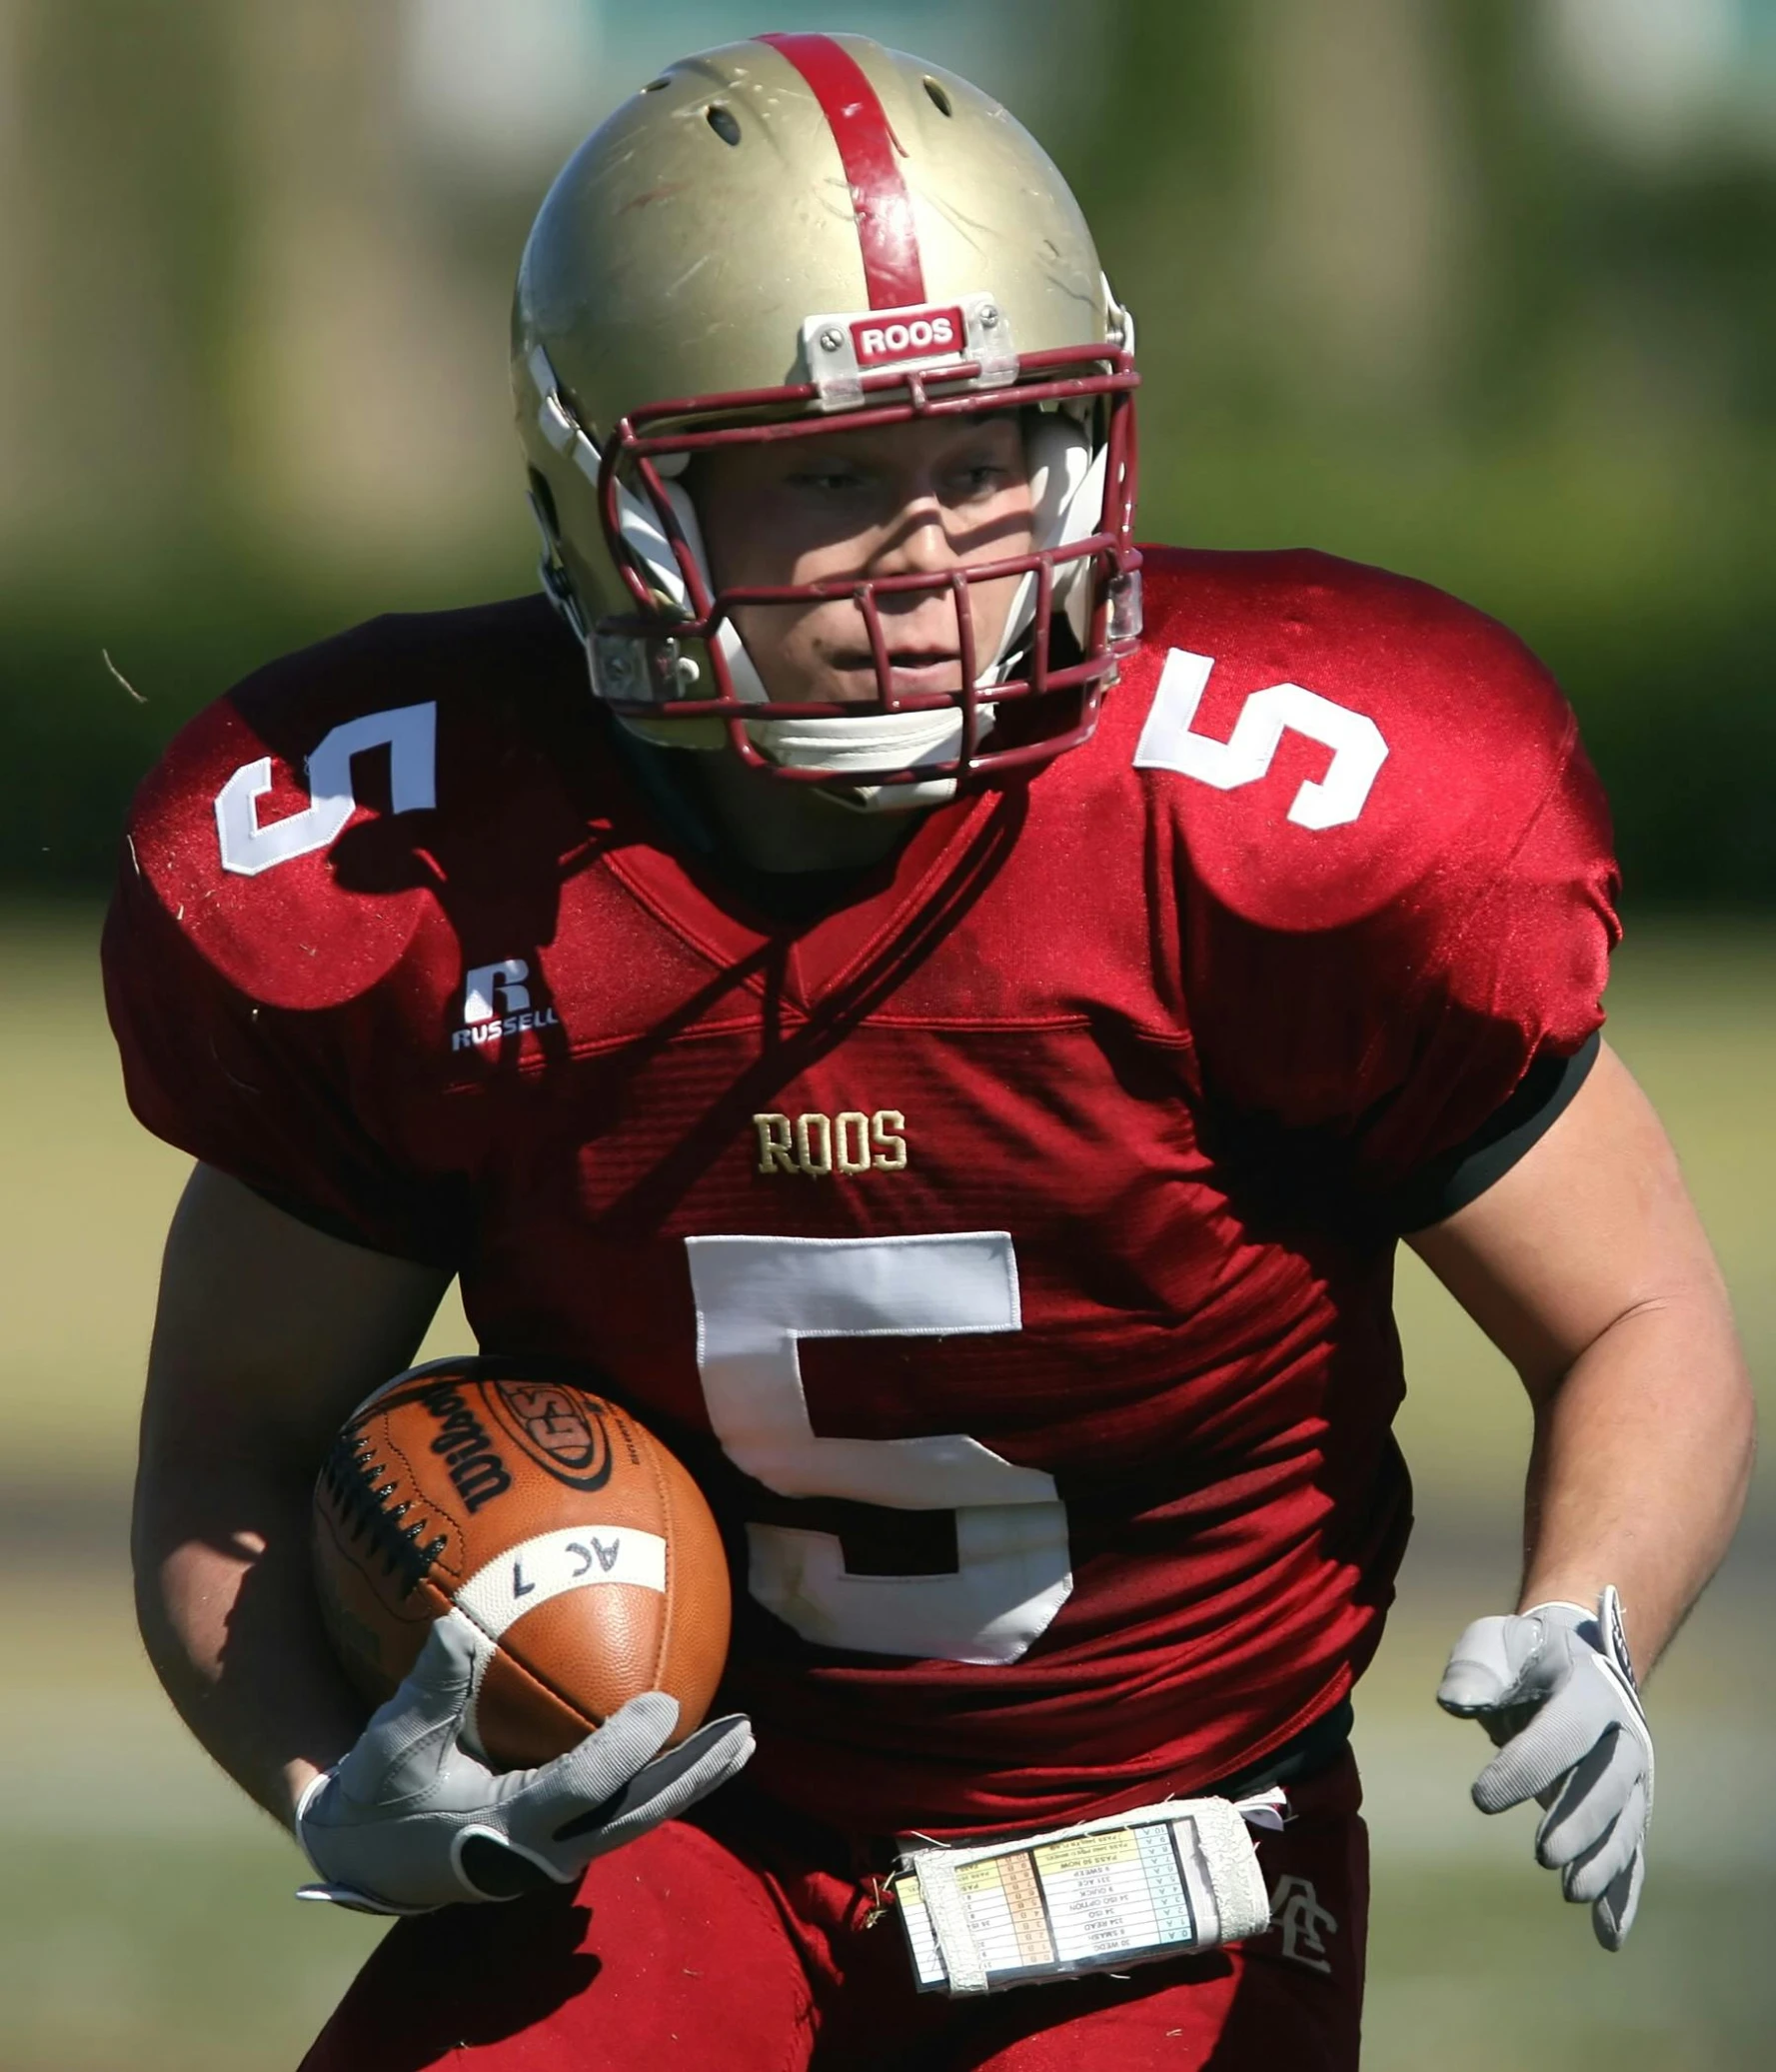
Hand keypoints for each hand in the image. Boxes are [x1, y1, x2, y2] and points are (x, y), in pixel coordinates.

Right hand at [294, 1611, 753, 1914]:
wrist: (370, 1855)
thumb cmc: (382, 1791)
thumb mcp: (392, 1743)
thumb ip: (428, 1690)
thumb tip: (455, 1627)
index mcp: (504, 1830)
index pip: (582, 1789)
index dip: (625, 1750)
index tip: (664, 1705)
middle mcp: (543, 1850)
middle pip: (636, 1814)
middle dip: (692, 1775)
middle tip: (743, 1733)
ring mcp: (558, 1849)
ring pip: (639, 1815)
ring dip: (692, 1778)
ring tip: (744, 1738)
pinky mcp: (563, 1839)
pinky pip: (624, 1807)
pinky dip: (664, 1777)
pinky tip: (698, 1745)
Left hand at [1436, 1586, 1651, 1949]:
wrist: (1573, 1657)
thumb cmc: (1523, 1655)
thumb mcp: (1496, 1642)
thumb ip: (1478, 1666)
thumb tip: (1456, 1701)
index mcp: (1590, 1691)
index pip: (1564, 1733)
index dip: (1527, 1766)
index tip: (1480, 1800)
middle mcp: (1623, 1735)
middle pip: (1608, 1783)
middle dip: (1578, 1821)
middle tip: (1542, 1855)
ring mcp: (1632, 1775)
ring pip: (1625, 1823)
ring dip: (1603, 1861)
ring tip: (1571, 1893)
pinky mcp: (1628, 1808)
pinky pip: (1631, 1854)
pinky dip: (1622, 1895)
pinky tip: (1607, 1936)